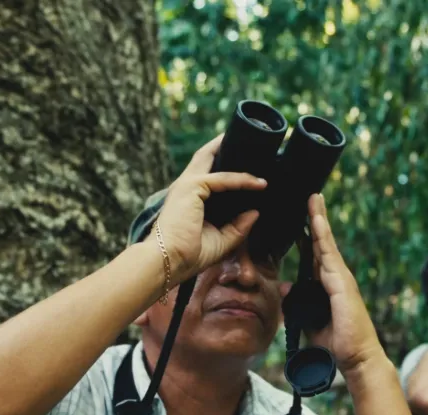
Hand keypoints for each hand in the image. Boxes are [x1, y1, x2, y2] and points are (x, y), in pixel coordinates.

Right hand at [154, 134, 267, 283]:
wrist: (169, 261)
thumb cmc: (189, 255)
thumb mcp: (222, 240)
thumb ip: (238, 226)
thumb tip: (256, 212)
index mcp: (190, 199)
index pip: (209, 175)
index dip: (226, 167)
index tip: (247, 168)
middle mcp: (186, 188)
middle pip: (206, 158)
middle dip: (223, 146)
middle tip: (247, 140)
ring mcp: (187, 185)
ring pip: (210, 158)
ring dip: (231, 149)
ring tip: (254, 145)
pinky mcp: (191, 187)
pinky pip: (222, 179)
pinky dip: (241, 179)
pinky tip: (258, 183)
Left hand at [305, 194, 383, 375]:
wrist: (357, 359)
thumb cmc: (337, 344)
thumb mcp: (309, 321)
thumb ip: (299, 304)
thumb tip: (287, 287)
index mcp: (329, 286)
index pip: (317, 255)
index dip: (310, 236)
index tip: (303, 219)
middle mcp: (337, 278)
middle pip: (323, 243)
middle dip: (317, 219)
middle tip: (311, 197)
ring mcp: (341, 279)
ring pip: (327, 243)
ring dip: (320, 220)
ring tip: (314, 198)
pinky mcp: (342, 283)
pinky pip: (329, 254)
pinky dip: (323, 235)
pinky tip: (316, 219)